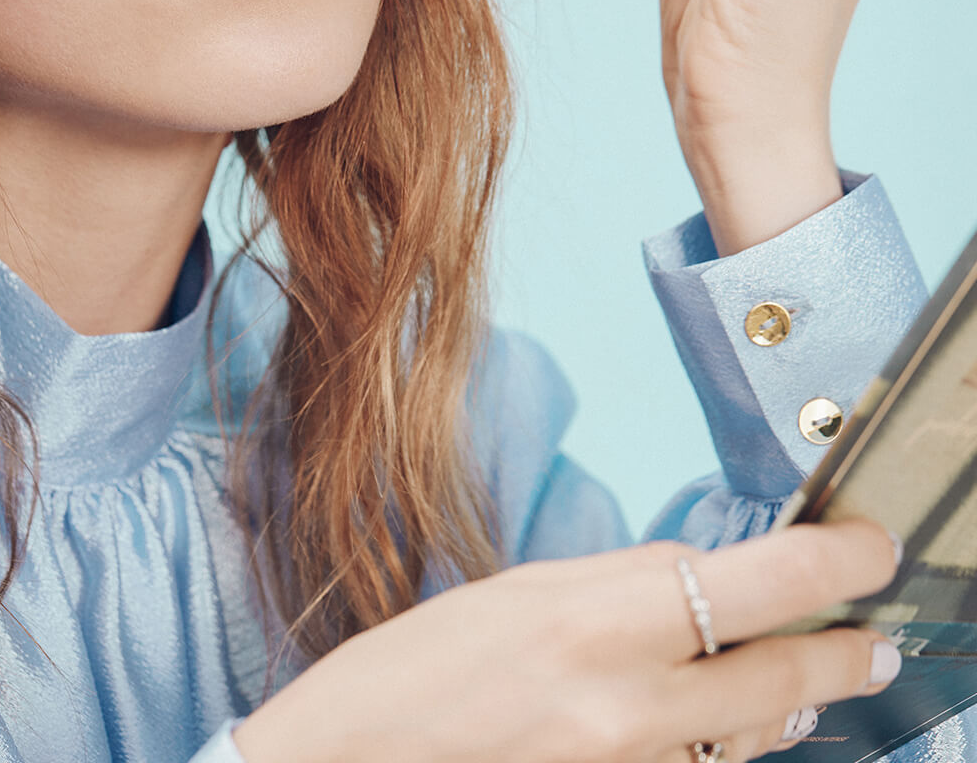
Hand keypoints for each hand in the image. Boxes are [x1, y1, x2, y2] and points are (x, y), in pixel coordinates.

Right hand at [231, 518, 901, 762]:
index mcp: (597, 621)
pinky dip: (715, 750)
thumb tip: (706, 583)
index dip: (837, 561)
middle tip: (871, 641)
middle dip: (840, 655)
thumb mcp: (524, 593)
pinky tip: (708, 730)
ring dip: (782, 709)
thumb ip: (623, 586)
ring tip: (803, 684)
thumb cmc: (417, 673)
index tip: (869, 546)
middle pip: (780, 680)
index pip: (760, 584)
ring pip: (747, 742)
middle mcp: (628, 707)